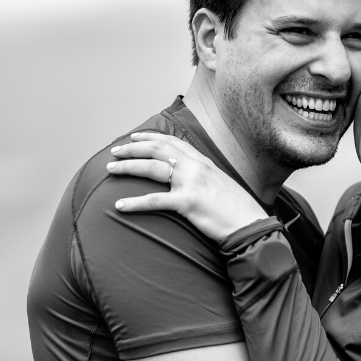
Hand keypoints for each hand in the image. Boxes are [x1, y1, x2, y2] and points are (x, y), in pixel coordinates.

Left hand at [106, 132, 272, 244]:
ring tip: (109, 168)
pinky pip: (154, 200)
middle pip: (157, 149)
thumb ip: (202, 176)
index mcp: (202, 161)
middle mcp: (195, 166)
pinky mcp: (188, 202)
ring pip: (152, 168)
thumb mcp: (219, 183)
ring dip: (127, 166)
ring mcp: (191, 182)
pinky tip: (119, 205)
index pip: (172, 141)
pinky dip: (134, 203)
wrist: (250, 224)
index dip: (150, 138)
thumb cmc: (236, 209)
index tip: (133, 137)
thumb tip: (187, 178)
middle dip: (132, 148)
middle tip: (114, 151)